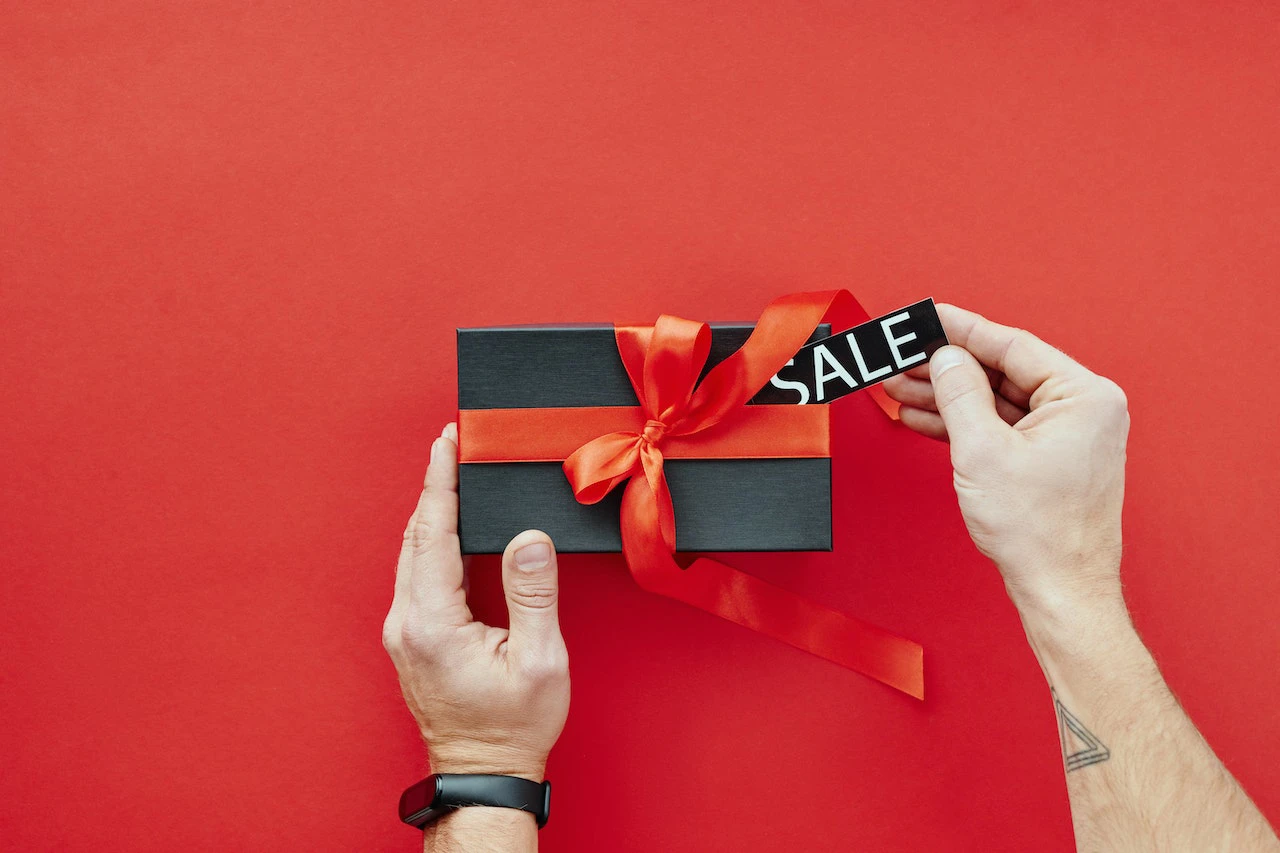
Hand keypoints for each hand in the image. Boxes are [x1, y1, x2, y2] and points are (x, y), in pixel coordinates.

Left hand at [382, 423, 569, 781]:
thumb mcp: (539, 660)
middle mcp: (407, 623)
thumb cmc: (513, 725)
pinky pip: (416, 574)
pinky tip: (450, 529)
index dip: (440, 482)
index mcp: (434, 622)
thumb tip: (528, 538)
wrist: (483, 772)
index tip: (447, 441)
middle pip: (416, 536)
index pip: (433, 532)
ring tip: (453, 476)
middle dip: (435, 487)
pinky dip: (432, 541)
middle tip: (454, 445)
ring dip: (433, 513)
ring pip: (412, 553)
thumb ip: (532, 593)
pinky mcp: (410, 639)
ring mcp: (403, 632)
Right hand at [883, 305, 1130, 629]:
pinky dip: (963, 423)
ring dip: (948, 396)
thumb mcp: (983, 451)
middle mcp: (1084, 410)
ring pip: (996, 400)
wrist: (1060, 589)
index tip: (929, 318)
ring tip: (901, 386)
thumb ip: (960, 393)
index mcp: (1084, 396)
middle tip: (903, 358)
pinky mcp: (1050, 459)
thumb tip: (946, 356)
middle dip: (946, 368)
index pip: (1013, 346)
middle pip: (1002, 371)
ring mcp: (1068, 435)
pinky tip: (925, 416)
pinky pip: (1001, 427)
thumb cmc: (1040, 532)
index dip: (962, 330)